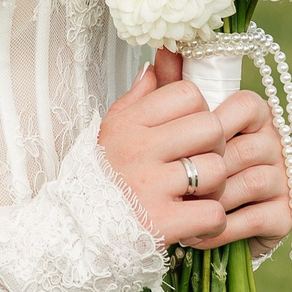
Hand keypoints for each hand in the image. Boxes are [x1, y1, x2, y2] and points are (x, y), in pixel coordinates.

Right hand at [98, 47, 273, 250]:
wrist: (74, 232)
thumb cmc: (102, 177)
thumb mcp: (114, 128)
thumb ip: (141, 94)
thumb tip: (161, 58)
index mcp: (130, 122)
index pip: (188, 93)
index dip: (200, 110)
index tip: (190, 131)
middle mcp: (139, 149)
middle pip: (210, 127)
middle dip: (215, 145)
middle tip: (200, 161)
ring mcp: (150, 187)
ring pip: (216, 169)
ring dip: (215, 186)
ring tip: (197, 193)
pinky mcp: (161, 223)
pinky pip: (213, 212)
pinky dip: (212, 220)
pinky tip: (196, 219)